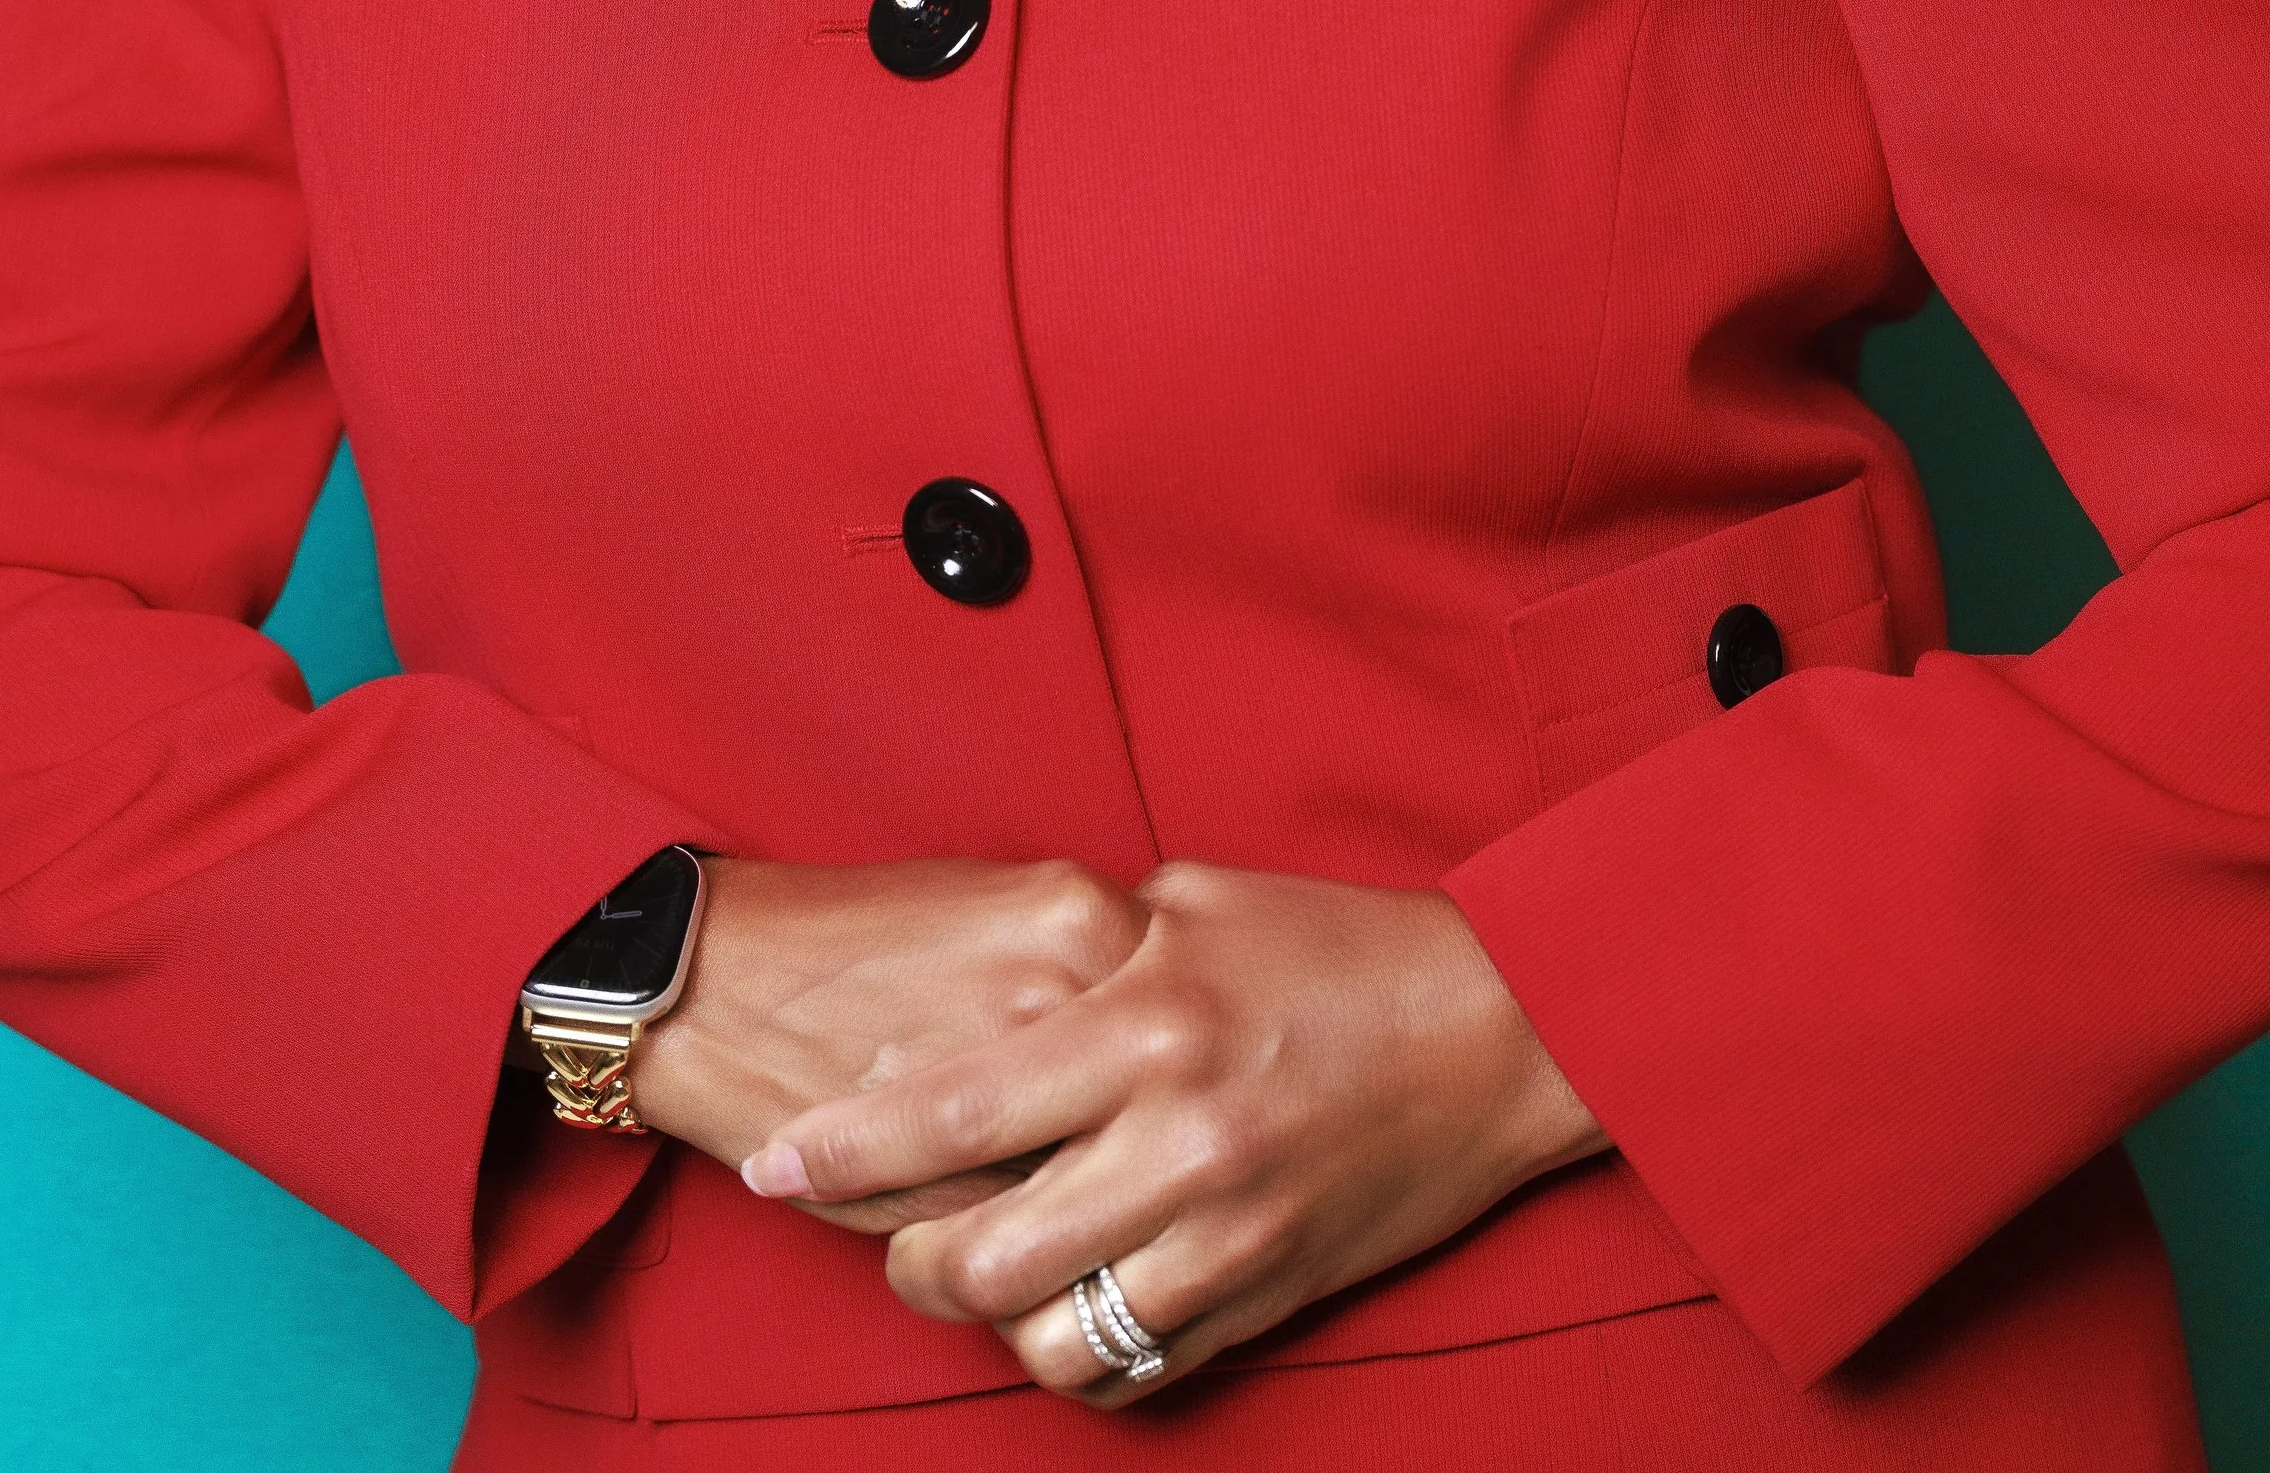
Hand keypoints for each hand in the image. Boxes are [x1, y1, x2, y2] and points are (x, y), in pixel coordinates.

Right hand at [618, 855, 1148, 1233]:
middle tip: (1126, 1137)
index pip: (1188, 1010)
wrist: (714, 981)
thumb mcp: (996, 908)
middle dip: (1149, 1129)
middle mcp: (1065, 993)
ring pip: (1112, 1169)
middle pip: (1163, 1095)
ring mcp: (1018, 1086)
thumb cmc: (856, 941)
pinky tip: (997, 1199)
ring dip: (1100, 1188)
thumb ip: (1087, 965)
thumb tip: (1160, 1038)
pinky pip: (1038, 1222)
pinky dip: (1033, 1227)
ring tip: (1067, 1176)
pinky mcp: (959, 1173)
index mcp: (1085, 914)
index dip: (1174, 1053)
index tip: (1167, 1076)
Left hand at [740, 863, 1607, 1390]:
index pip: (956, 1108)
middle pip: (981, 1254)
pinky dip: (1076, 1356)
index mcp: (1149, 1020)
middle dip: (899, 1254)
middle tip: (883, 1226)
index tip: (772, 1157)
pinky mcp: (1267, 1293)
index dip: (846, 1146)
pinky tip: (1060, 1306)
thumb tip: (971, 990)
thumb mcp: (1192, 902)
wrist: (1496, 1029)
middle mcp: (1180, 1137)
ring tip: (969, 1270)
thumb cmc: (1337, 945)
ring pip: (1049, 1335)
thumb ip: (1078, 944)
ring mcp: (1227, 1231)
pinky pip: (1136, 1368)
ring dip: (984, 1318)